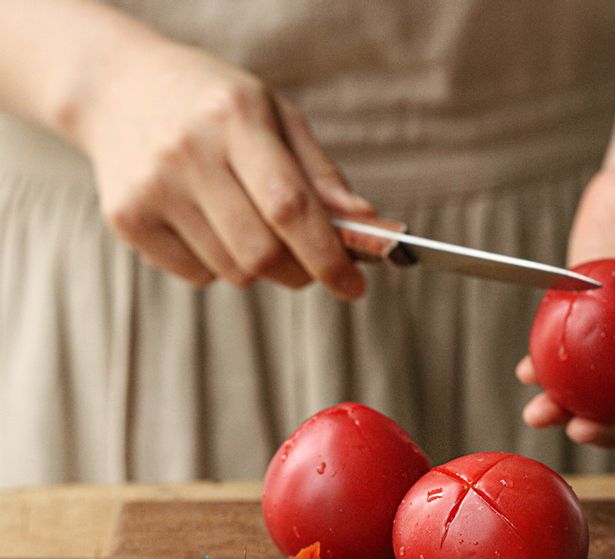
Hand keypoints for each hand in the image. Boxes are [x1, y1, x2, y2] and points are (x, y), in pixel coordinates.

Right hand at [75, 39, 371, 294]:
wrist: (118, 88)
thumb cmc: (214, 105)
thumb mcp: (274, 114)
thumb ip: (321, 174)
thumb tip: (367, 226)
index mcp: (234, 117)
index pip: (289, 206)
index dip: (328, 255)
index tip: (354, 286)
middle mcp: (188, 152)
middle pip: (261, 253)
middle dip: (300, 272)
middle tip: (311, 263)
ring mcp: (151, 188)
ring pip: (232, 271)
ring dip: (257, 265)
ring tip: (246, 222)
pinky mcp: (126, 219)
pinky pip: (197, 275)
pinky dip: (217, 265)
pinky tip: (206, 223)